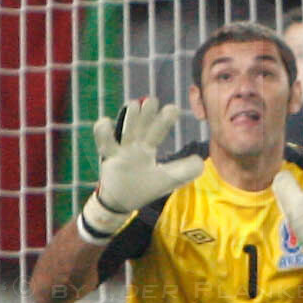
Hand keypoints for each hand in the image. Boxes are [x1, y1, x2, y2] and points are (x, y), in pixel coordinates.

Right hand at [87, 98, 202, 229]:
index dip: (165, 119)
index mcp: (148, 147)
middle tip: (152, 100)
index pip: (158, 130)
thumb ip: (184, 171)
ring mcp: (121, 151)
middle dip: (146, 113)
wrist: (122, 202)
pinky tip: (106, 121)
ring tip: (134, 104)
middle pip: (140, 126)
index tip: (173, 108)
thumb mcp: (167, 179)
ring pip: (125, 131)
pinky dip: (103, 132)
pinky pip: (104, 143)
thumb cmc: (144, 187)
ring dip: (129, 118)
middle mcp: (135, 145)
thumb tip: (200, 161)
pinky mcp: (109, 159)